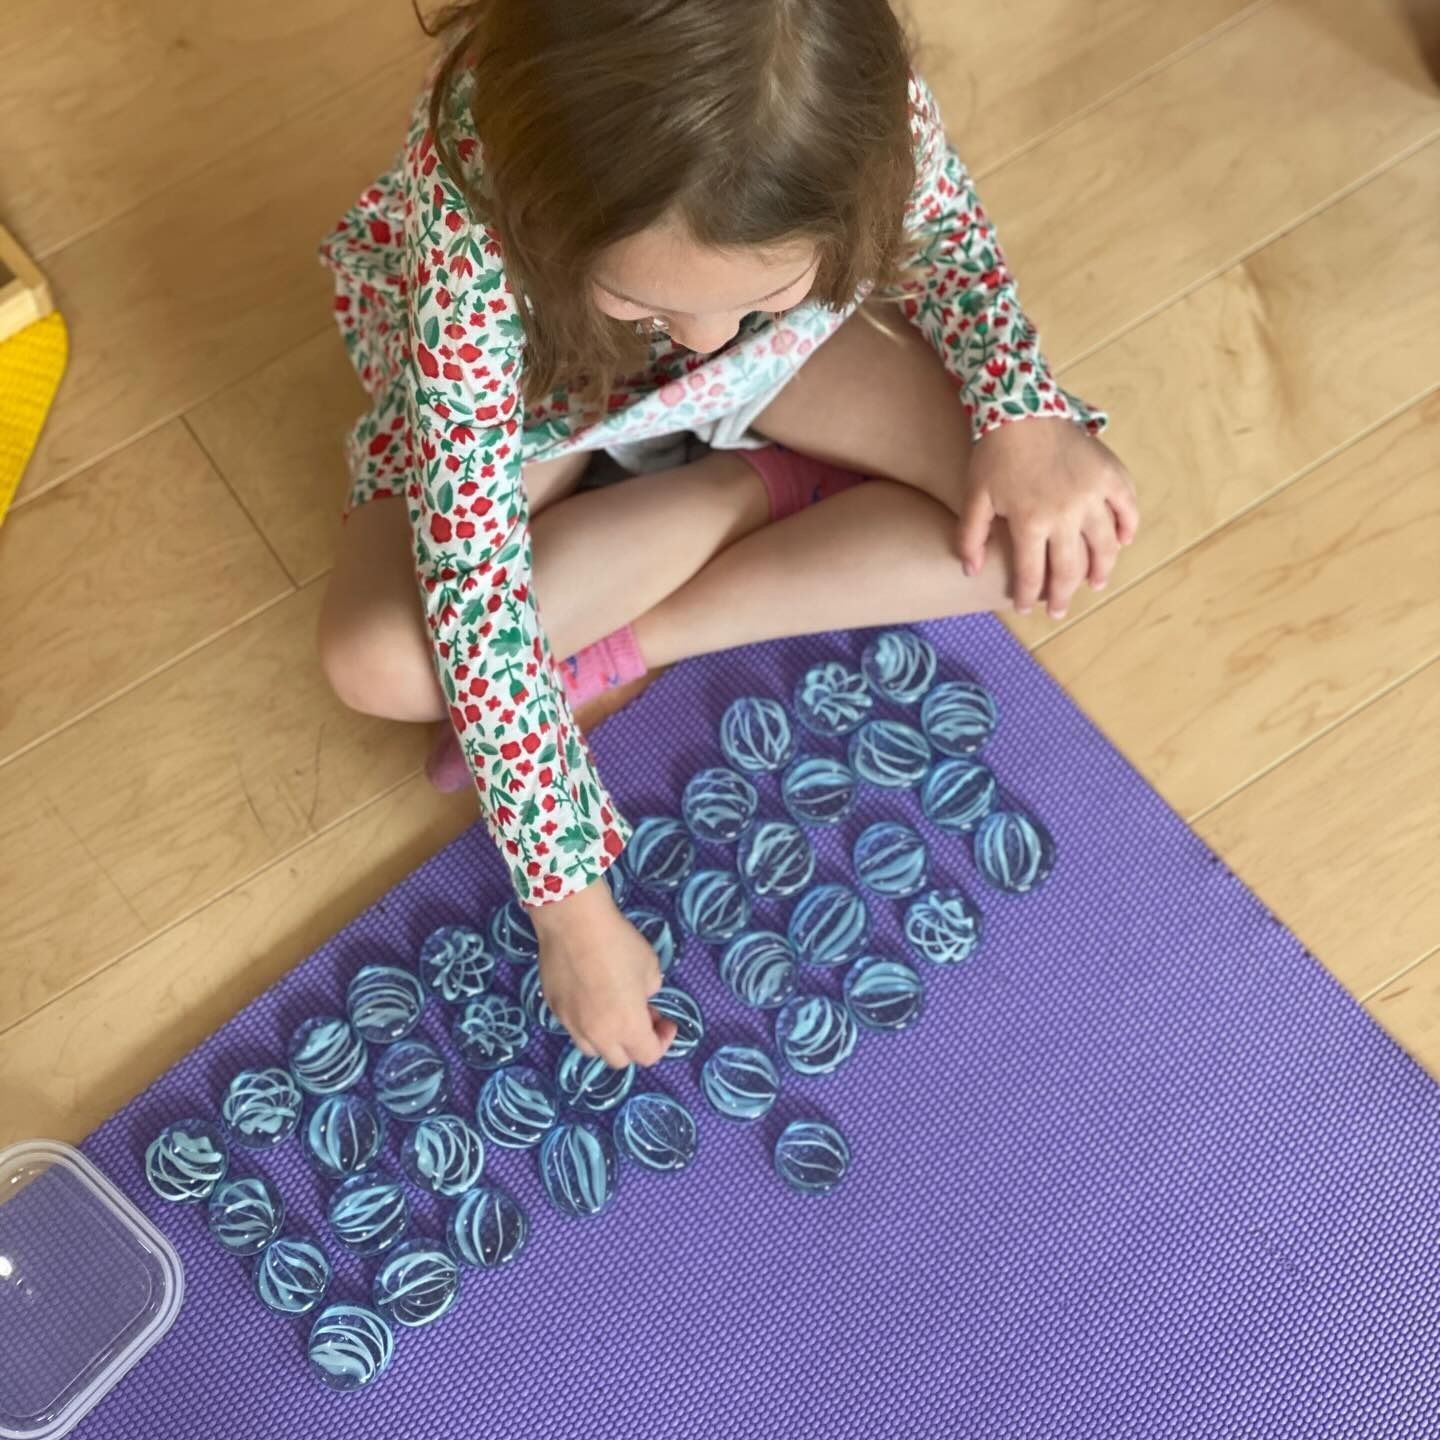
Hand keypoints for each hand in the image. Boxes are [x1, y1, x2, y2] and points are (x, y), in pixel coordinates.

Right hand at [530, 877, 676, 1069]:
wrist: (573, 923)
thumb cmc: (618, 943)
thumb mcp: (650, 967)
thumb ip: (649, 992)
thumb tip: (640, 999)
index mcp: (627, 1027)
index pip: (648, 1056)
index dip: (662, 1041)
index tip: (666, 1021)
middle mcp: (597, 1034)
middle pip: (619, 1060)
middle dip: (635, 1044)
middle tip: (643, 1016)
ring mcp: (571, 1023)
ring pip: (592, 1048)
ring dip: (608, 1039)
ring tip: (614, 1011)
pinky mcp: (553, 1008)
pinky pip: (573, 1027)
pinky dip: (586, 1022)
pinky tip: (590, 995)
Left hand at [958, 418, 1138, 619]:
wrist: (1022, 407)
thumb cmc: (994, 454)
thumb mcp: (974, 496)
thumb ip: (971, 537)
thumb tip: (971, 572)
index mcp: (1030, 522)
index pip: (1031, 574)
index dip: (1028, 596)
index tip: (1024, 608)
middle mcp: (1066, 514)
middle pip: (1069, 568)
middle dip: (1062, 596)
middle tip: (1058, 610)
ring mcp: (1092, 494)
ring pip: (1104, 545)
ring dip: (1101, 569)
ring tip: (1095, 584)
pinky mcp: (1110, 475)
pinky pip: (1127, 507)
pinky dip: (1128, 526)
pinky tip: (1122, 541)